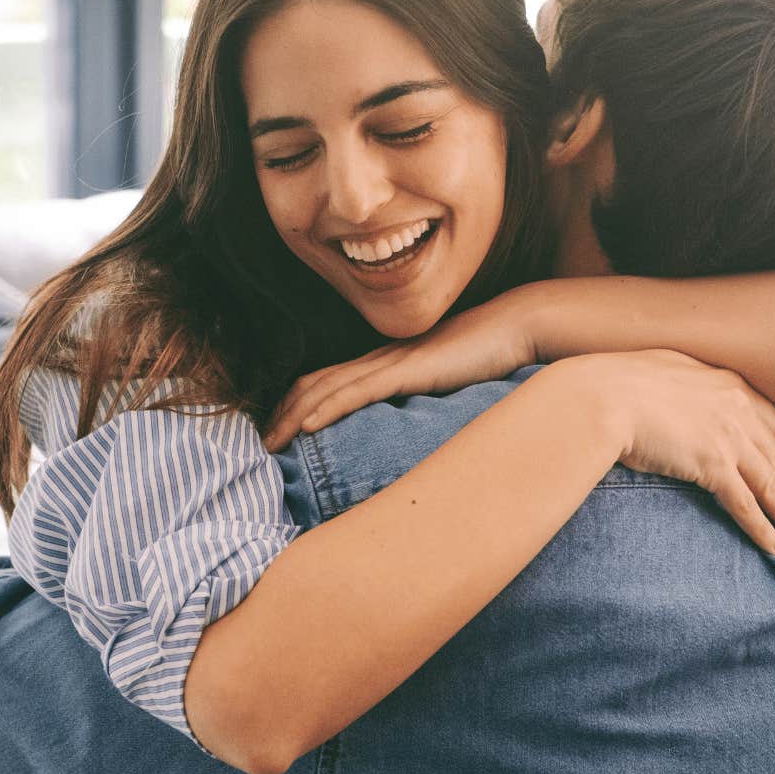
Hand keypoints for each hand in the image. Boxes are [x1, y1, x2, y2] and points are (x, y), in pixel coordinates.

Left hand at [265, 295, 539, 451]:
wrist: (515, 327)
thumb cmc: (487, 356)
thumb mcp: (446, 383)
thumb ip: (424, 400)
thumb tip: (411, 433)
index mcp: (386, 363)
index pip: (327, 382)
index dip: (296, 406)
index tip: (278, 434)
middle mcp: (380, 360)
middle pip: (314, 385)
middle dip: (281, 414)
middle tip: (259, 446)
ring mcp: (391, 363)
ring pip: (327, 389)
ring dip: (292, 416)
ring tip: (269, 443)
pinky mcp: (407, 371)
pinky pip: (358, 391)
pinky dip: (328, 408)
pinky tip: (307, 426)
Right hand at [566, 349, 774, 554]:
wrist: (603, 395)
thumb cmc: (619, 381)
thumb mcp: (664, 367)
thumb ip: (687, 383)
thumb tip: (681, 391)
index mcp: (728, 384)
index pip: (771, 422)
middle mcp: (737, 409)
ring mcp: (728, 437)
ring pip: (770, 483)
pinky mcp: (713, 465)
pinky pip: (746, 503)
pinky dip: (762, 527)